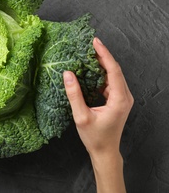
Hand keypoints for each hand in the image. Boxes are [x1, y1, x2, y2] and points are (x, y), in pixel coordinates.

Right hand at [63, 37, 132, 192]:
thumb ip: (74, 94)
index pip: (113, 70)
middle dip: (103, 55)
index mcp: (119, 99)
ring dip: (102, 63)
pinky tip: (91, 69)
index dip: (104, 54)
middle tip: (90, 43)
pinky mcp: (118, 100)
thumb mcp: (81, 116)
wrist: (105, 151)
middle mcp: (125, 97)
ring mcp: (123, 98)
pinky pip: (111, 82)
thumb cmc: (94, 137)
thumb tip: (67, 74)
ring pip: (114, 75)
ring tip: (89, 52)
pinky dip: (101, 73)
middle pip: (115, 70)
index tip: (95, 42)